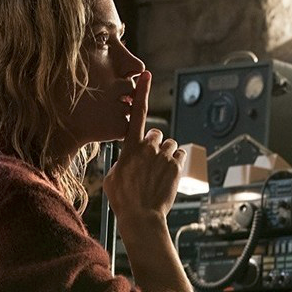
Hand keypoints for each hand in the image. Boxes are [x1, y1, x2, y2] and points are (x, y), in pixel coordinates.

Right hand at [103, 71, 185, 220]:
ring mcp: (164, 155)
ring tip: (157, 173)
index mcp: (131, 146)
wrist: (141, 216)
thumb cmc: (123, 199)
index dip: (142, 92)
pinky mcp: (177, 165)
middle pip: (156, 134)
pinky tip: (168, 174)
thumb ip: (120, 161)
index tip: (146, 75)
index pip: (137, 113)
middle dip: (154, 144)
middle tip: (148, 163)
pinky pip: (180, 154)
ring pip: (169, 145)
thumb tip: (126, 158)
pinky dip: (176, 161)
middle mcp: (149, 146)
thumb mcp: (112, 177)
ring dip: (165, 154)